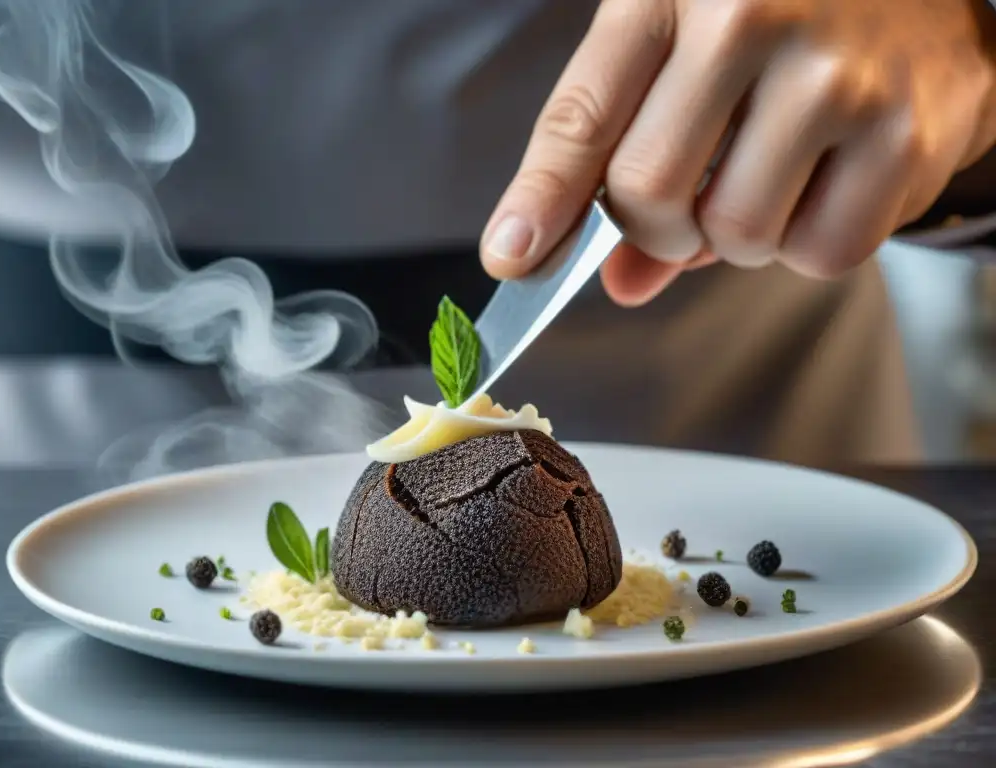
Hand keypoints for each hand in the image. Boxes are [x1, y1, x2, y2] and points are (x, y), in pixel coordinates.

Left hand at [480, 0, 995, 305]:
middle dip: (658, 228)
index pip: (582, 113)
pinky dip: (810, 245)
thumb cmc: (785, 33)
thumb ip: (641, 165)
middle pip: (648, 191)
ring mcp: (832, 74)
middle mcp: (747, 16)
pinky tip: (825, 186)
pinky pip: (819, 254)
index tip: (512, 259)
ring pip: (735, 234)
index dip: (542, 198)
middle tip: (689, 206)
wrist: (928, 0)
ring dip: (738, 238)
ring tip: (771, 176)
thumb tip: (620, 281)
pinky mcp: (903, 133)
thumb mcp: (689, 63)